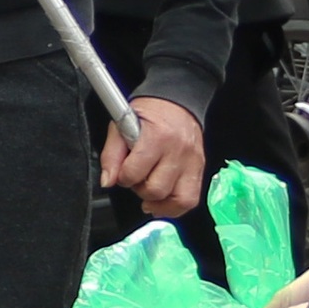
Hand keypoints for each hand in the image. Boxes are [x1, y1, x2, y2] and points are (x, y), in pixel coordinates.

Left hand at [97, 95, 209, 217]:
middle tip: (136, 178)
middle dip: (139, 189)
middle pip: (155, 190)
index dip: (122, 177)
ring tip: (149, 190)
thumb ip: (111, 154)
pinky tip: (163, 201)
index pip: (134, 172)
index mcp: (157, 136)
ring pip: (176, 199)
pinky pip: (190, 199)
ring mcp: (192, 161)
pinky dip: (175, 206)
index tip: (122, 172)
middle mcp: (178, 151)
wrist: (177, 101)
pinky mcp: (199, 169)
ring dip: (157, 201)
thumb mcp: (121, 125)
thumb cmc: (149, 113)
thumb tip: (108, 180)